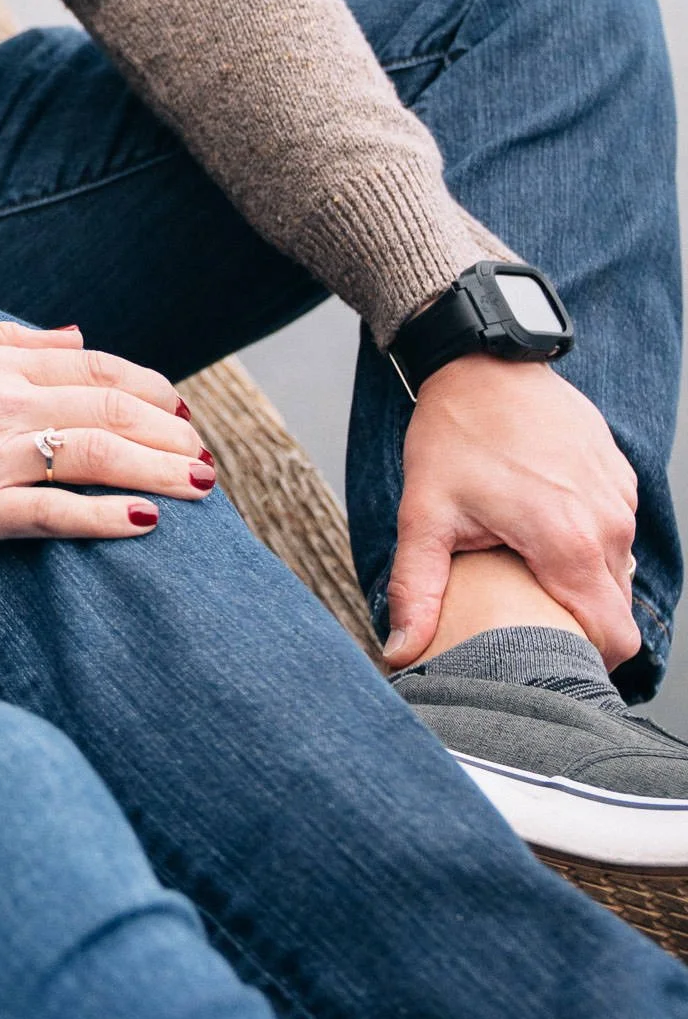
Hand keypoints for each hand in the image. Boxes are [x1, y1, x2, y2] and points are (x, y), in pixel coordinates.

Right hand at [0, 320, 215, 547]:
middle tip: (206, 457)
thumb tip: (75, 336)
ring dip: (157, 469)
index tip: (181, 410)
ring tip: (198, 486)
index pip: (95, 370)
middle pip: (109, 410)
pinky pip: (54, 512)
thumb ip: (11, 342)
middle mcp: (3, 405)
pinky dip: (104, 515)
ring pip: (96, 456)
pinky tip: (143, 521)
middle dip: (169, 432)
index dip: (149, 388)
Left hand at [383, 355, 640, 668]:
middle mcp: (610, 525)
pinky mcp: (620, 476)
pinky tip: (542, 526)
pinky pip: (616, 531)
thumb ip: (417, 590)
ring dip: (582, 580)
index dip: (585, 658)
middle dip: (579, 624)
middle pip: (617, 610)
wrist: (483, 360)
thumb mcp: (425, 514)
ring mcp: (620, 498)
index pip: (615, 639)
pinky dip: (588, 541)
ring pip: (618, 571)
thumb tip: (400, 652)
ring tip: (528, 568)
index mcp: (569, 543)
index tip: (546, 654)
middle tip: (525, 615)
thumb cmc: (456, 433)